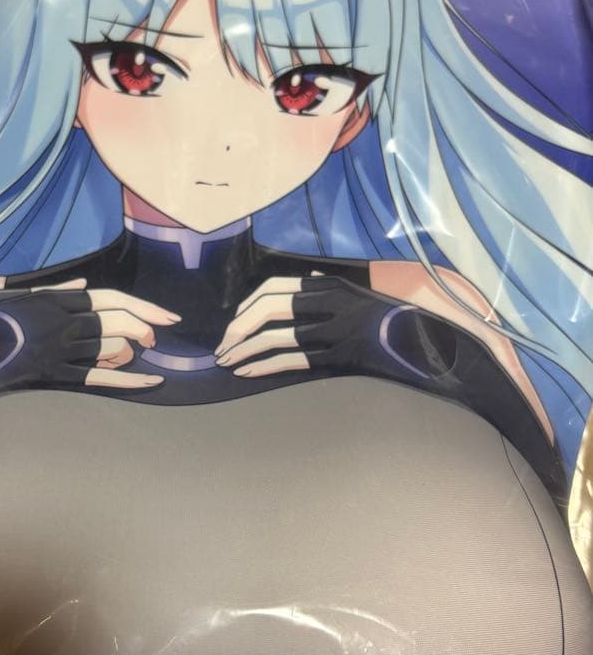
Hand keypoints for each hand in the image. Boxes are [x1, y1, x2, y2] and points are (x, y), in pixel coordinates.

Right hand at [0, 278, 180, 390]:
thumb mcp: (11, 293)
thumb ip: (50, 289)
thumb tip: (83, 284)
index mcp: (50, 301)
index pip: (107, 299)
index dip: (140, 306)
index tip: (165, 315)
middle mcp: (57, 325)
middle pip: (115, 322)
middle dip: (144, 326)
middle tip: (161, 333)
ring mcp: (54, 352)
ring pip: (108, 350)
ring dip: (128, 352)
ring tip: (135, 352)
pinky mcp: (49, 376)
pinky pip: (96, 379)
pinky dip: (128, 381)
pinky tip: (152, 381)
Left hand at [214, 274, 389, 377]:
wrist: (430, 341)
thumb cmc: (390, 319)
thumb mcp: (360, 295)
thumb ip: (331, 288)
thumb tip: (308, 282)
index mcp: (332, 285)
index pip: (275, 288)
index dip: (246, 307)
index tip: (232, 325)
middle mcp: (332, 302)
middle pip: (269, 308)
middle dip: (238, 329)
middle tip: (223, 347)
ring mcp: (338, 328)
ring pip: (278, 337)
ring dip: (246, 351)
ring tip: (229, 363)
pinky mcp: (344, 355)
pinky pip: (295, 360)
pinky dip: (266, 367)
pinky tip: (249, 373)